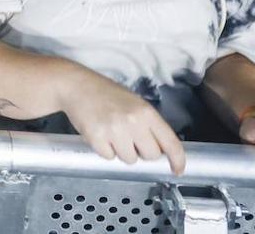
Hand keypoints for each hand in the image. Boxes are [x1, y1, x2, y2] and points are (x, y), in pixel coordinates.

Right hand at [61, 73, 184, 174]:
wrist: (76, 85)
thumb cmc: (106, 94)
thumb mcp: (135, 103)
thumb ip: (148, 124)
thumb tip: (159, 150)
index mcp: (146, 112)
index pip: (170, 142)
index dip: (177, 160)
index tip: (177, 170)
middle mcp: (133, 121)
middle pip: (151, 155)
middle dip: (142, 152)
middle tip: (130, 140)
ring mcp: (114, 130)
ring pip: (129, 160)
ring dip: (122, 152)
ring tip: (112, 135)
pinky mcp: (96, 137)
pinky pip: (108, 157)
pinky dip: (105, 150)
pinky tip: (100, 134)